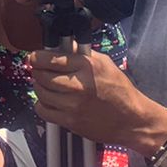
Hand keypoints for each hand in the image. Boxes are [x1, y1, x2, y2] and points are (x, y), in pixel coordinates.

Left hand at [30, 44, 166, 150]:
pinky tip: (50, 101)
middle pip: (41, 75)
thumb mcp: (104, 63)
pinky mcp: (70, 122)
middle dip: (37, 71)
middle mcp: (78, 85)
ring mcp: (73, 105)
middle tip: (40, 70)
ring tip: (46, 84)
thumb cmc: (120, 90)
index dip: (37, 57)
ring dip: (39, 87)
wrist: (132, 120)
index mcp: (87, 67)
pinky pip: (43, 111)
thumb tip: (63, 44)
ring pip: (40, 92)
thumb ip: (82, 53)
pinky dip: (42, 105)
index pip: (50, 58)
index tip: (34, 57)